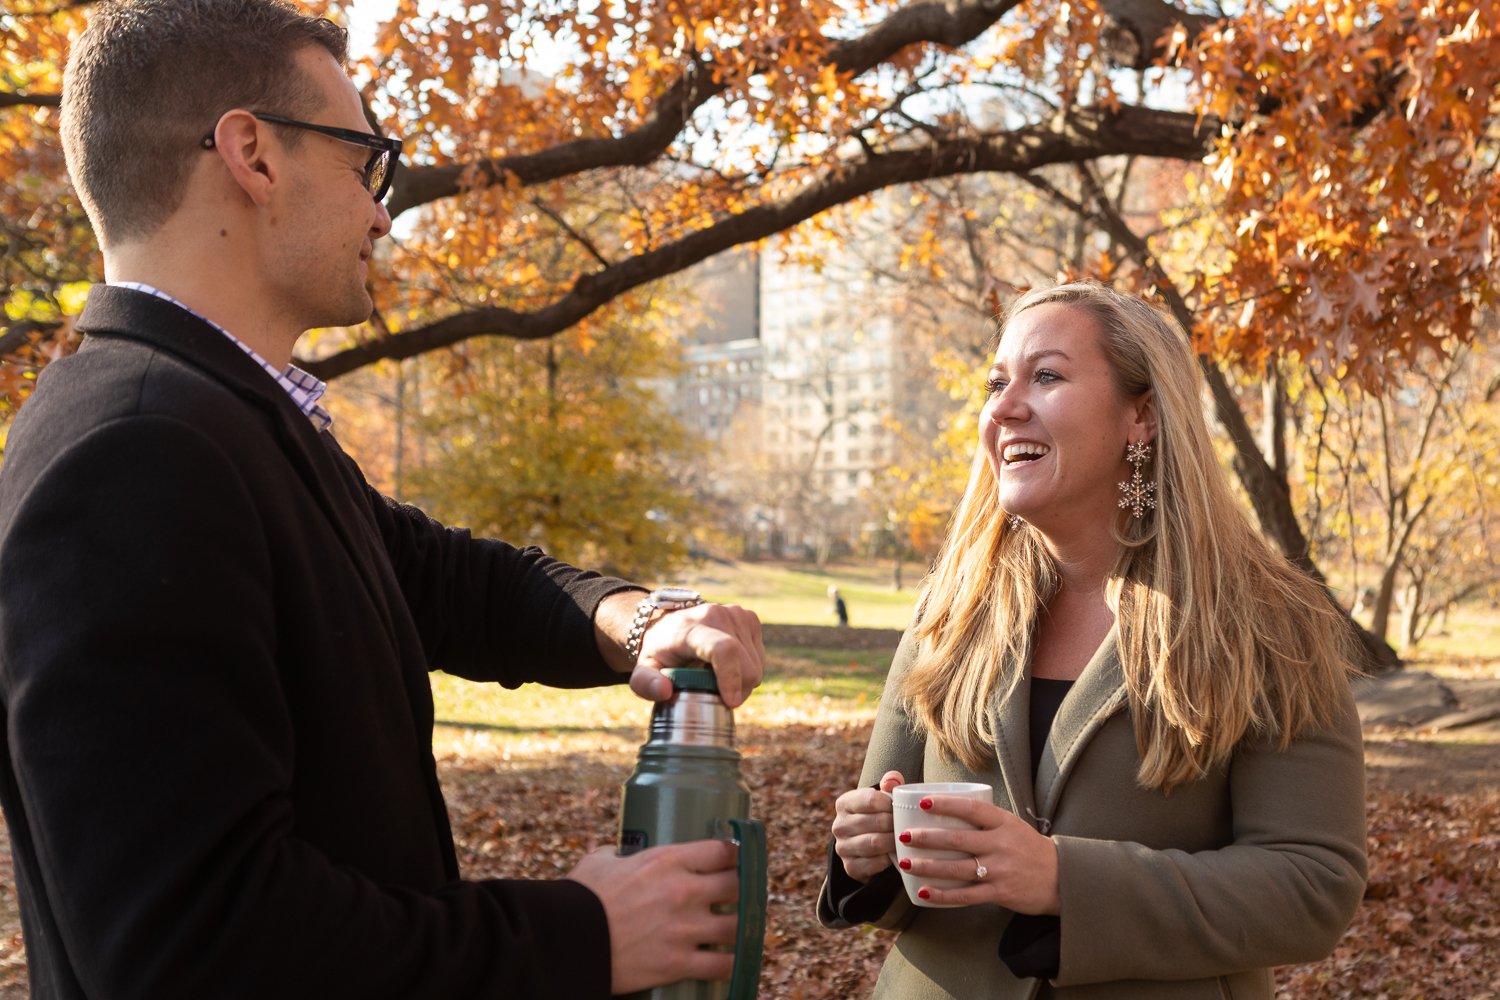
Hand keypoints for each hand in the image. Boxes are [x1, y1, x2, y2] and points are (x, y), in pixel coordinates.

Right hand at [568, 839, 740, 994]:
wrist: (566, 942)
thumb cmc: (579, 898)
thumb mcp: (601, 861)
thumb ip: (620, 854)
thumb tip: (622, 854)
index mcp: (667, 861)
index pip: (721, 851)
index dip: (733, 855)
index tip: (734, 860)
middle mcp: (683, 892)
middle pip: (737, 885)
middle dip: (740, 889)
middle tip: (735, 895)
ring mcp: (684, 929)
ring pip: (737, 925)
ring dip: (739, 926)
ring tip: (735, 927)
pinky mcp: (678, 963)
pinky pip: (722, 964)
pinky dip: (730, 963)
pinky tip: (731, 960)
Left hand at [630, 602, 764, 708]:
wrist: (671, 624)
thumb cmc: (659, 653)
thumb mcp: (642, 671)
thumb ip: (646, 684)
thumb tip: (664, 691)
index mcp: (690, 628)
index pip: (722, 650)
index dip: (731, 678)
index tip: (731, 702)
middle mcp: (716, 615)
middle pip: (745, 664)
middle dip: (737, 690)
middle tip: (717, 698)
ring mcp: (736, 614)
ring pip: (756, 665)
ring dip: (742, 682)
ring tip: (718, 679)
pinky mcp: (749, 617)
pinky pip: (759, 657)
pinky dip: (747, 669)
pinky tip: (727, 666)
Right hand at [831, 770, 904, 882]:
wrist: (869, 845)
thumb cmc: (879, 815)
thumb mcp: (883, 797)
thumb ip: (890, 783)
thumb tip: (893, 780)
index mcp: (844, 803)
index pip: (871, 799)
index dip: (890, 804)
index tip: (900, 807)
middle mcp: (839, 825)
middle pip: (875, 822)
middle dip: (895, 824)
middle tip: (907, 825)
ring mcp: (842, 847)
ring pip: (874, 843)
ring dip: (893, 842)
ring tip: (904, 839)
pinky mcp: (850, 867)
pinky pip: (873, 864)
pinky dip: (887, 860)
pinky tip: (893, 855)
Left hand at [895, 792, 1060, 914]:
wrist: (1062, 878)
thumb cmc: (1030, 849)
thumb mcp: (1013, 826)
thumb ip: (986, 820)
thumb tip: (949, 809)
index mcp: (1004, 823)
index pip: (972, 809)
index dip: (947, 805)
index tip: (924, 802)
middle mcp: (1000, 845)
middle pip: (957, 839)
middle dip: (927, 838)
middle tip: (903, 836)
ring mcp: (999, 870)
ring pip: (957, 868)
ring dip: (928, 866)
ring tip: (906, 864)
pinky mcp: (999, 893)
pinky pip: (966, 895)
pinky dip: (944, 895)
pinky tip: (925, 892)